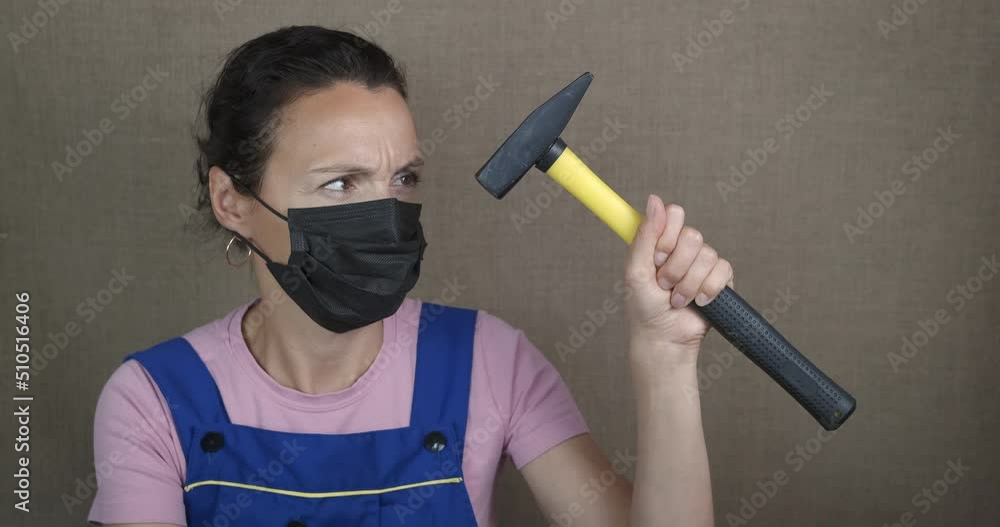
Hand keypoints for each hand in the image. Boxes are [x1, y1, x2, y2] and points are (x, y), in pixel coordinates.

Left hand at [624, 195, 733, 367]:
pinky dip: (707, 289)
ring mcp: (702, 263)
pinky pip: (723, 270)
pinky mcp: (720, 279)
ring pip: (708, 254)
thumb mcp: (636, 270)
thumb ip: (645, 235)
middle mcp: (682, 249)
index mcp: (661, 241)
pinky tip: (698, 302)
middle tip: (664, 284)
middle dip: (676, 267)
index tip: (657, 257)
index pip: (675, 214)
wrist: (664, 337)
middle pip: (693, 235)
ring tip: (677, 299)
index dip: (667, 236)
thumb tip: (654, 199)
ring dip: (689, 284)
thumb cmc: (644, 307)